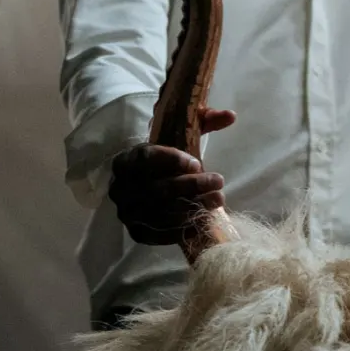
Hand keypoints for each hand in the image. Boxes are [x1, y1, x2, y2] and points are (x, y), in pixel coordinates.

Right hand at [108, 108, 235, 244]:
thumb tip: (230, 116)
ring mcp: (126, 212)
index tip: (198, 163)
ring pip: (160, 212)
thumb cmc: (170, 159)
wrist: (154, 185)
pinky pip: (159, 234)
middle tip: (219, 181)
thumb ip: (205, 121)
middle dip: (191, 185)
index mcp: (124, 160)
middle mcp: (119, 187)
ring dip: (192, 207)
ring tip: (218, 199)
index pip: (145, 158)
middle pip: (156, 188)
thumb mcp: (183, 134)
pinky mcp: (136, 232)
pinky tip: (203, 220)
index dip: (171, 161)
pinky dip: (182, 228)